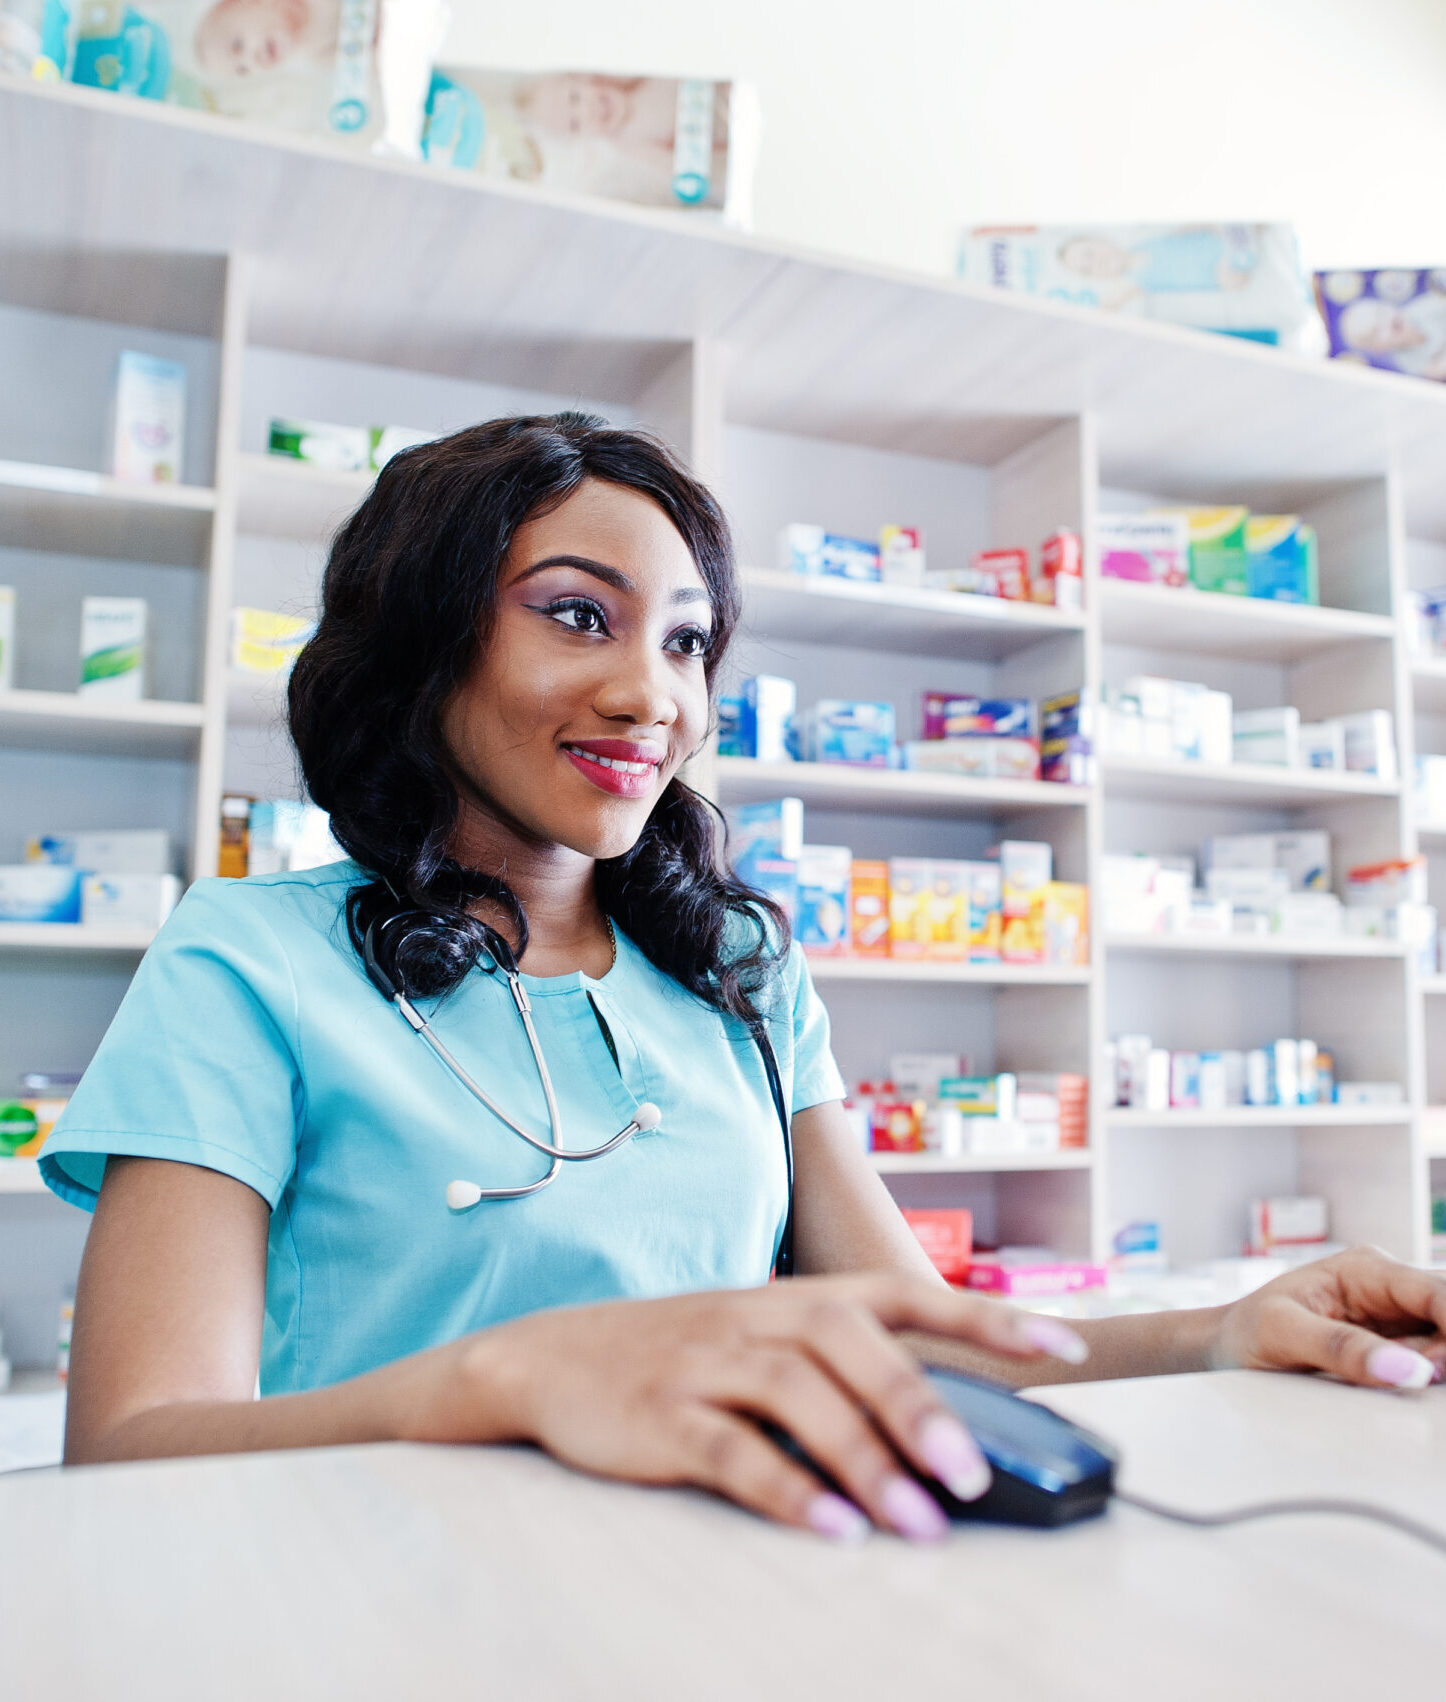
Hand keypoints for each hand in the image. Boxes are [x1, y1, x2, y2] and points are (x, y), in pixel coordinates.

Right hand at [461, 1275, 1086, 1539]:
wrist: (553, 1355)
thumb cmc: (685, 1355)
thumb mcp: (763, 1340)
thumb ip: (844, 1375)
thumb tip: (950, 1434)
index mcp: (797, 1298)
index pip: (903, 1294)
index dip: (984, 1317)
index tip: (1064, 1348)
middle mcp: (760, 1318)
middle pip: (851, 1343)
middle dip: (918, 1405)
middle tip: (974, 1474)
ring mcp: (709, 1361)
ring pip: (799, 1397)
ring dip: (864, 1459)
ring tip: (918, 1523)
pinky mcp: (663, 1415)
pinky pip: (730, 1451)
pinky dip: (785, 1490)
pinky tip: (831, 1531)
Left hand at [1210, 1246, 1445, 1388]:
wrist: (1226, 1349)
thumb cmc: (1247, 1331)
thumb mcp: (1281, 1332)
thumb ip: (1341, 1348)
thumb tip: (1406, 1370)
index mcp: (1365, 1269)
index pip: (1437, 1291)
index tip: (1435, 1370)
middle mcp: (1388, 1288)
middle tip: (1416, 1379)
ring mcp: (1395, 1319)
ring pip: (1444, 1340)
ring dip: (1435, 1367)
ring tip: (1391, 1379)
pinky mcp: (1395, 1347)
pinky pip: (1431, 1362)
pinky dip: (1425, 1378)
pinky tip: (1394, 1384)